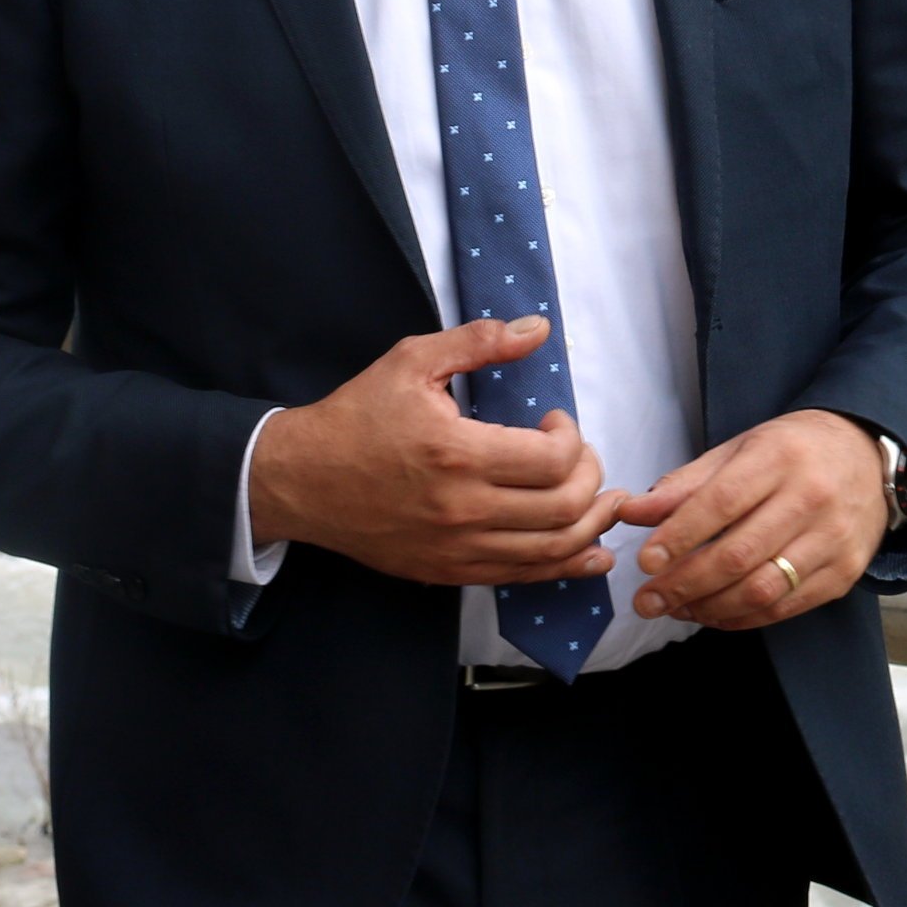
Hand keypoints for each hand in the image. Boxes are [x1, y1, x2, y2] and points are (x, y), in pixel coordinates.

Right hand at [248, 318, 625, 590]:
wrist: (302, 480)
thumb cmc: (358, 417)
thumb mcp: (412, 362)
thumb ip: (478, 342)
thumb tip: (538, 329)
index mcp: (457, 453)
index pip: (553, 460)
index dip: (572, 438)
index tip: (555, 421)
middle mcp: (462, 509)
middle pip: (564, 508)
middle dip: (591, 478)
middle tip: (581, 456)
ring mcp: (456, 548)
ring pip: (552, 551)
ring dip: (592, 525)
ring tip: (603, 502)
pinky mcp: (448, 572)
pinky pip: (522, 577)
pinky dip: (566, 567)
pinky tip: (590, 553)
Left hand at [623, 409, 889, 631]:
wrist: (866, 455)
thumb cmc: (792, 451)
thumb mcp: (740, 450)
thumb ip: (686, 484)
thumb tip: (632, 512)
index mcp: (779, 457)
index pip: (722, 503)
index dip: (679, 536)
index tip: (644, 561)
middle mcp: (811, 498)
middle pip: (739, 554)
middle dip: (684, 584)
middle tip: (647, 601)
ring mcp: (832, 540)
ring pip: (762, 589)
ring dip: (710, 607)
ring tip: (676, 608)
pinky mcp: (844, 573)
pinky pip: (785, 607)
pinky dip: (742, 618)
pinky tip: (713, 613)